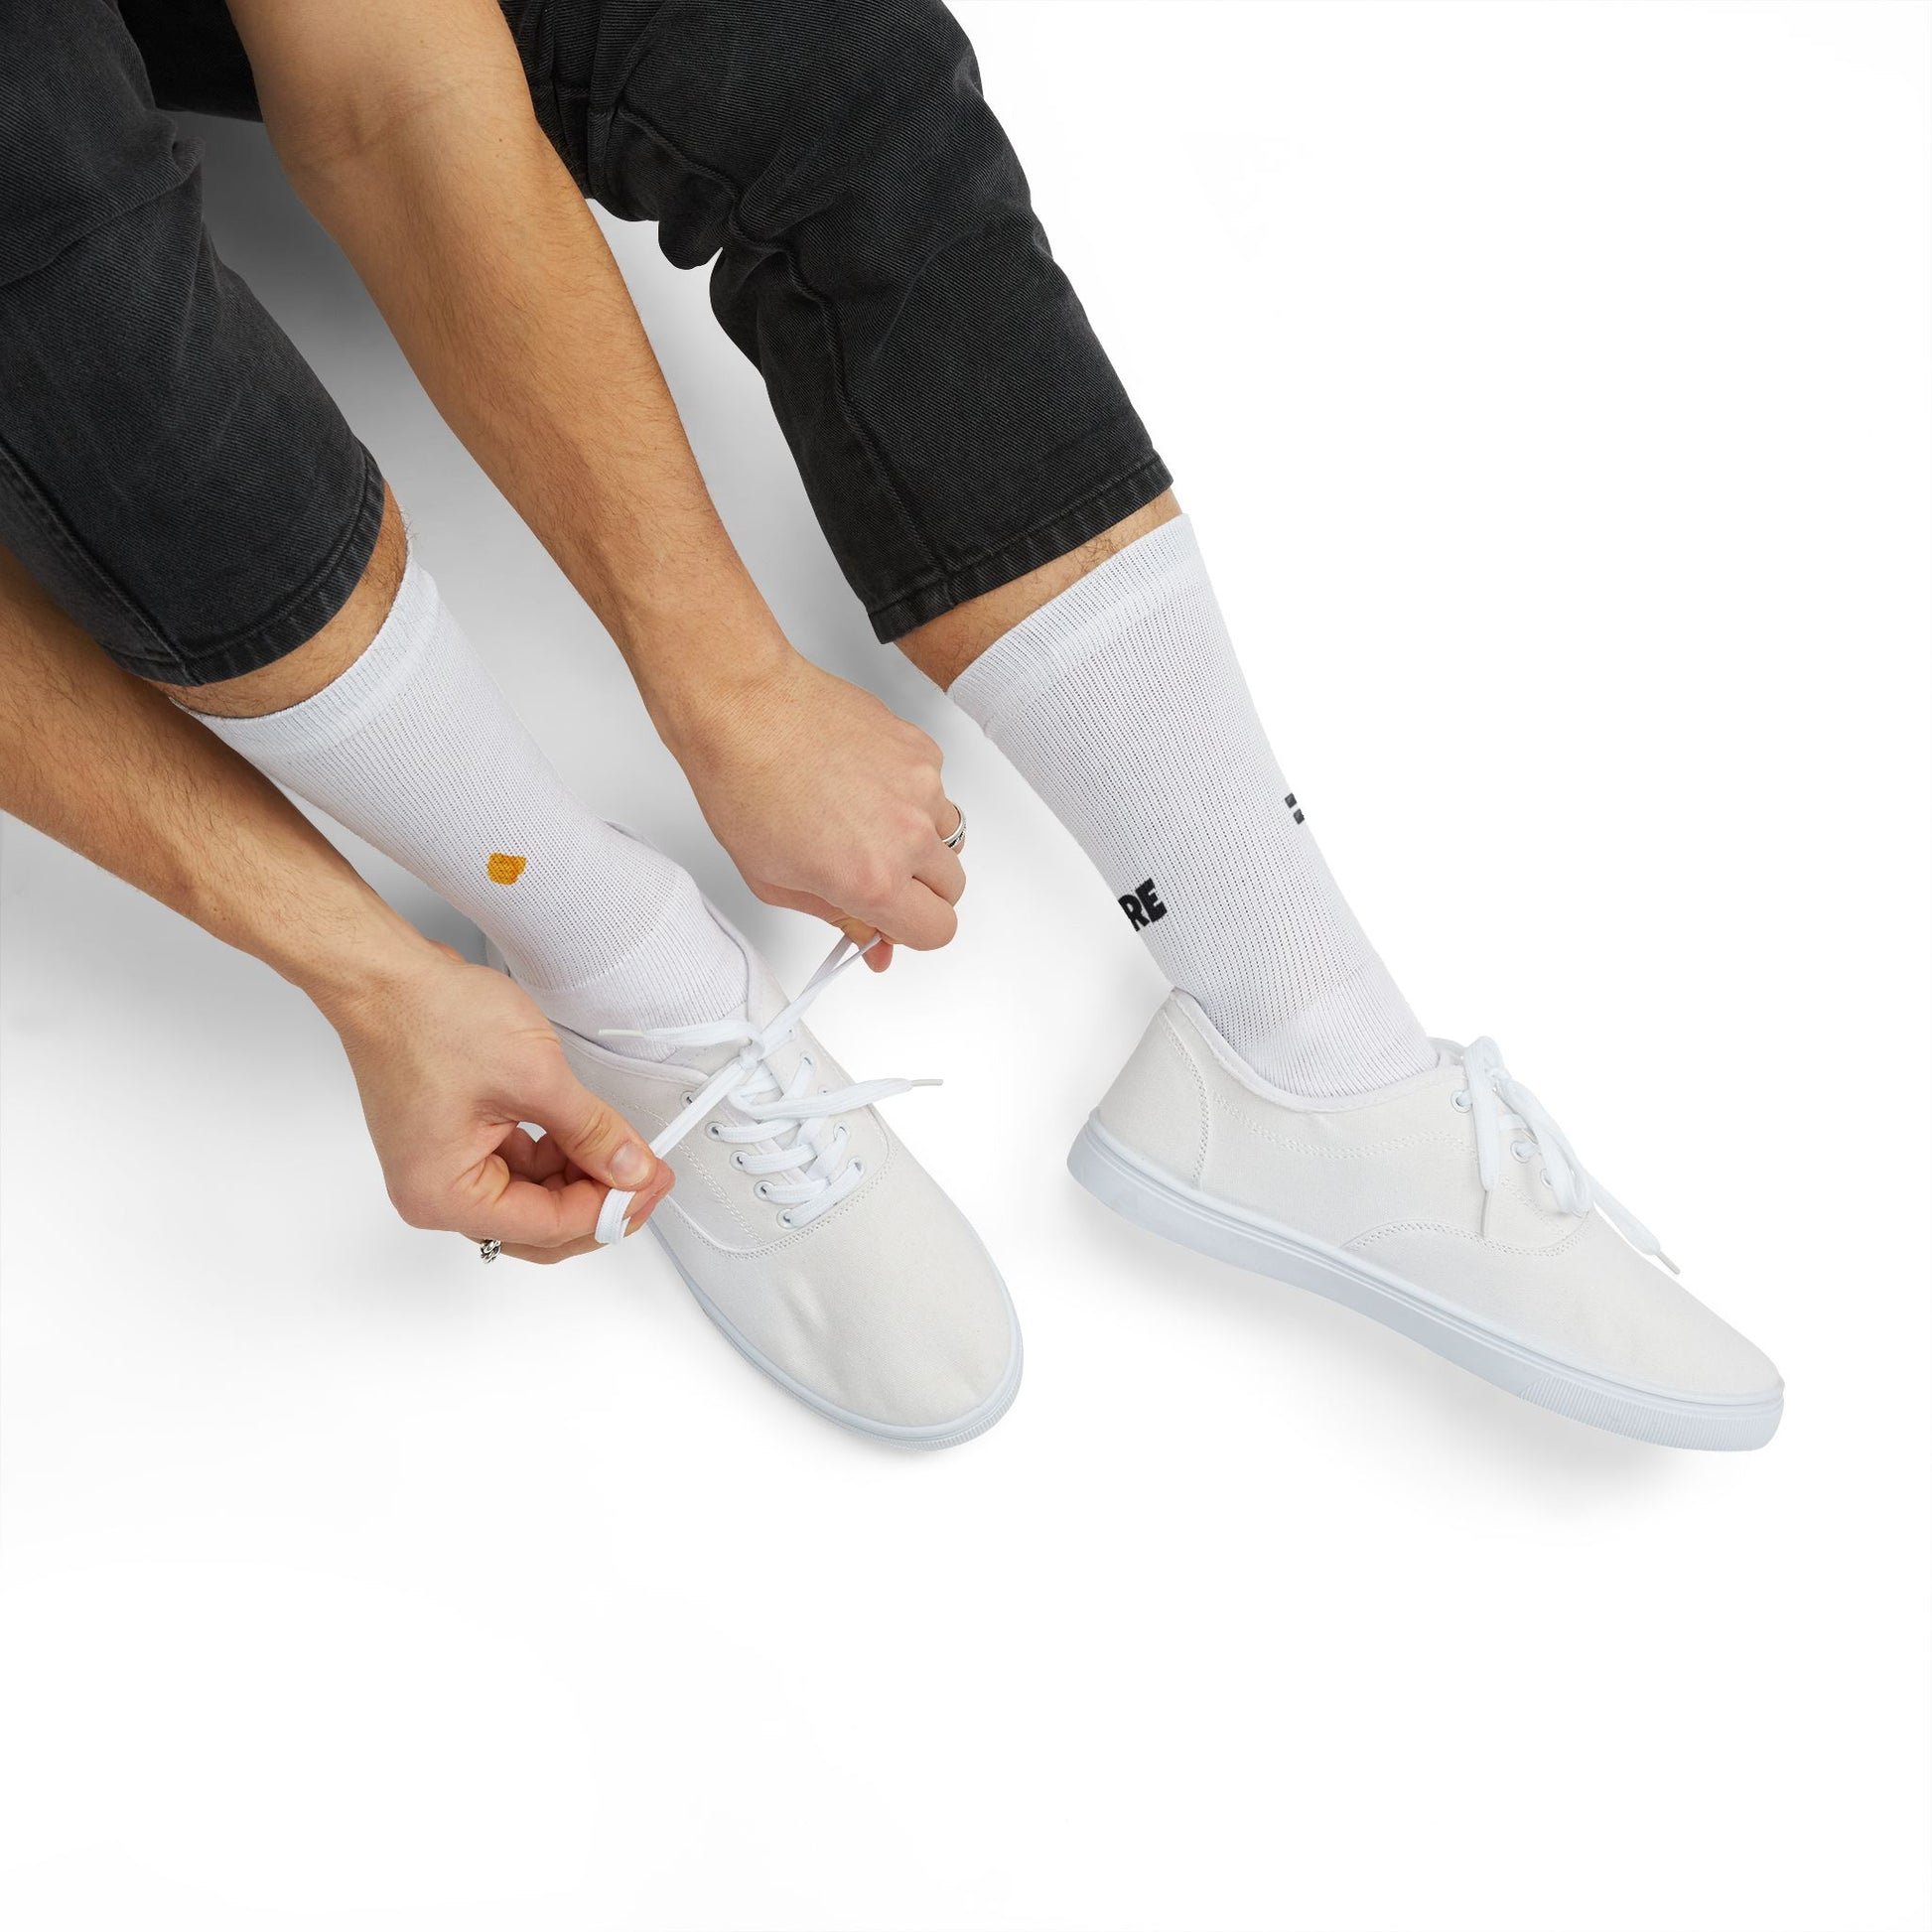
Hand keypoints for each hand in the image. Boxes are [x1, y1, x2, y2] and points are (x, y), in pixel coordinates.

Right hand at [326, 944, 671, 1263]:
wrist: (386, 977)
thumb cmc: (430, 1018)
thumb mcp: (536, 1078)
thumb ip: (593, 1132)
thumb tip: (630, 1168)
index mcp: (444, 1195)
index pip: (547, 1226)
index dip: (610, 1208)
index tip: (651, 1183)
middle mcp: (436, 1194)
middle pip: (539, 1224)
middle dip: (598, 1202)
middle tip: (648, 1176)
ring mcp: (443, 1169)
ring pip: (532, 1197)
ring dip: (580, 1177)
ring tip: (624, 1148)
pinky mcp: (453, 1143)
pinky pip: (516, 1168)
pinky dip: (555, 1156)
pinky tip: (586, 1135)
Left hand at [667, 649, 965, 959]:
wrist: (741, 708)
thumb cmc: (743, 785)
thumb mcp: (776, 881)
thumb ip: (838, 918)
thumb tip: (873, 943)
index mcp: (872, 879)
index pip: (936, 931)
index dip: (911, 932)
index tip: (891, 921)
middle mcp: (908, 834)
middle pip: (951, 888)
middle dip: (918, 891)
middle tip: (873, 873)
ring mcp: (921, 787)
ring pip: (949, 836)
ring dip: (919, 842)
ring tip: (864, 822)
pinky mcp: (920, 748)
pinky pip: (934, 789)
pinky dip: (909, 795)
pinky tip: (863, 783)